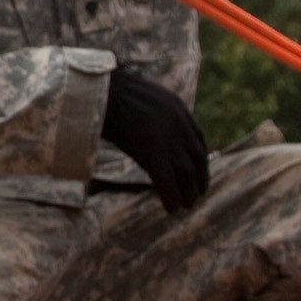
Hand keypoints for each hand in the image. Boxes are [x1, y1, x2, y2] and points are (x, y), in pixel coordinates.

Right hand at [100, 68, 210, 211]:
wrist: (101, 92)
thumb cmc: (112, 93)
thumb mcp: (143, 97)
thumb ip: (153, 114)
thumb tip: (149, 129)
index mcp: (178, 109)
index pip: (197, 138)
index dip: (199, 158)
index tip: (198, 170)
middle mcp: (179, 125)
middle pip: (197, 157)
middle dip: (200, 178)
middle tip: (198, 193)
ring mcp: (167, 139)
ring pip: (186, 172)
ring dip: (189, 192)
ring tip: (187, 205)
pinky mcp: (153, 153)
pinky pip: (167, 181)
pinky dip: (171, 197)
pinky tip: (171, 209)